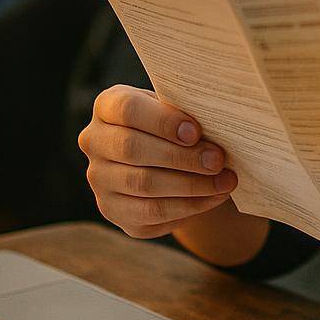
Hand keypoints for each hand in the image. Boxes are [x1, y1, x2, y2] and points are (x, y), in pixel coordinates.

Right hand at [78, 85, 237, 238]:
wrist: (165, 160)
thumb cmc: (174, 126)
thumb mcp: (175, 110)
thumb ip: (186, 113)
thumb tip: (217, 127)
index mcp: (107, 107)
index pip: (126, 109)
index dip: (162, 121)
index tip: (196, 132)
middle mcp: (94, 142)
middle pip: (132, 149)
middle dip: (181, 157)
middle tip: (217, 160)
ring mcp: (99, 179)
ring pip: (142, 184)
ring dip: (190, 184)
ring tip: (225, 181)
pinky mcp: (114, 210)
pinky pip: (151, 212)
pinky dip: (188, 206)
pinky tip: (214, 197)